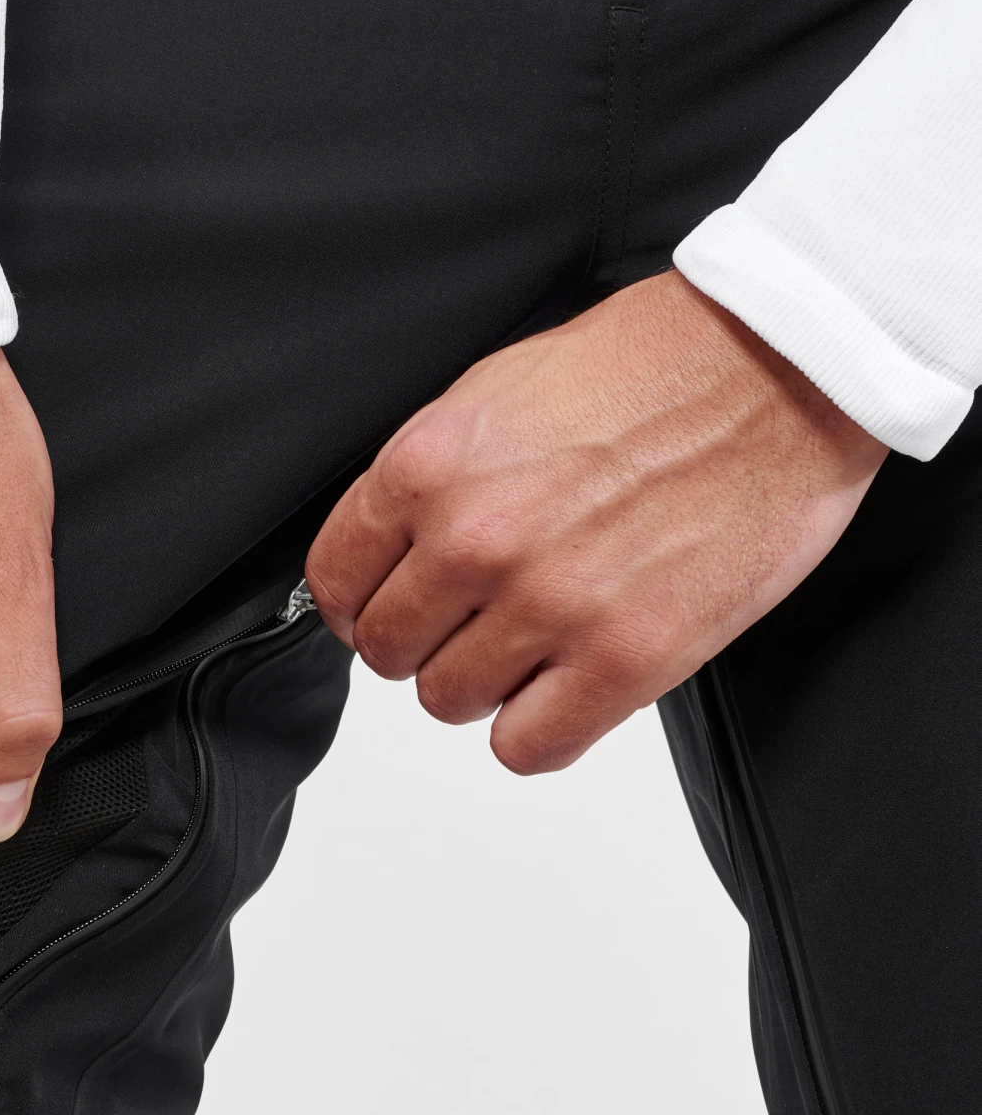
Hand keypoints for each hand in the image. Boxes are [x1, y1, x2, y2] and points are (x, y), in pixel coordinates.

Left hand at [305, 271, 887, 773]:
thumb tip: (386, 550)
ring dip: (481, 682)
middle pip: (386, 652)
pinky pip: (526, 748)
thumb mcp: (498, 391)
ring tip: (531, 640)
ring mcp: (551, 604)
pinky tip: (564, 685)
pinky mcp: (627, 659)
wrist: (780, 367)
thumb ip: (429, 480)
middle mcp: (477, 539)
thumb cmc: (651, 366)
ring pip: (447, 702)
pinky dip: (536, 729)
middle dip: (421, 641)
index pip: (334, 580)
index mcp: (431, 467)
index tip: (382, 606)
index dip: (356, 602)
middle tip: (470, 619)